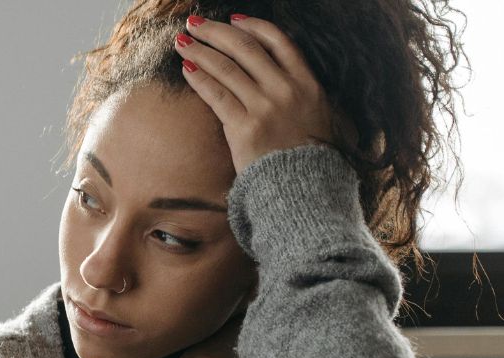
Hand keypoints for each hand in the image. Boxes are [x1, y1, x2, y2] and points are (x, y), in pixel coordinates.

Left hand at [174, 14, 354, 174]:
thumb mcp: (321, 118)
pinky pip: (216, 94)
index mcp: (309, 84)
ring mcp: (265, 108)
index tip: (233, 19)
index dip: (253, 26)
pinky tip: (186, 68)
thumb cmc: (310, 160)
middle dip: (216, 31)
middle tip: (195, 22)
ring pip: (227, 67)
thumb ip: (304, 94)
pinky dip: (199, 77)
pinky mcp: (244, 128)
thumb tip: (283, 77)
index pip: (279, 41)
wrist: (305, 192)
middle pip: (246, 48)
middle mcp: (287, 90)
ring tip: (182, 41)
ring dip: (200, 50)